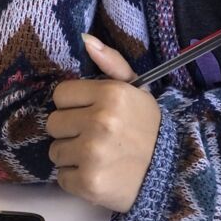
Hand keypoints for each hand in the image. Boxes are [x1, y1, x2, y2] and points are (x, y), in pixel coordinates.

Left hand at [46, 35, 160, 212]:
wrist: (167, 167)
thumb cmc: (145, 123)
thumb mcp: (134, 87)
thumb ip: (110, 61)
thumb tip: (85, 39)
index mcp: (110, 93)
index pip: (61, 93)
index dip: (73, 103)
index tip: (88, 110)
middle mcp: (99, 121)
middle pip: (53, 122)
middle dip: (70, 128)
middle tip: (92, 133)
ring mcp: (92, 153)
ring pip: (55, 151)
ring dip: (71, 154)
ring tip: (95, 153)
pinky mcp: (88, 182)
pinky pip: (61, 177)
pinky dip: (76, 177)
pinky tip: (96, 171)